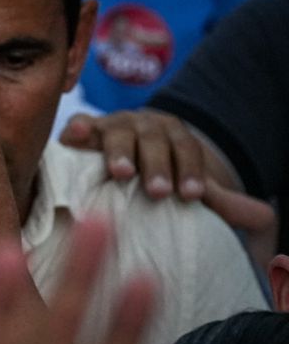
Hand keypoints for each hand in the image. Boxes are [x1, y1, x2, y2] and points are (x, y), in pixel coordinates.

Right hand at [59, 110, 277, 267]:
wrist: (114, 160)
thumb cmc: (153, 179)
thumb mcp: (185, 186)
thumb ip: (221, 202)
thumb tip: (268, 216)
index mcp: (174, 136)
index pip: (187, 148)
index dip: (190, 169)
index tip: (190, 195)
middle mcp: (144, 127)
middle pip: (154, 139)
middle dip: (157, 164)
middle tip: (158, 191)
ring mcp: (111, 126)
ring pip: (119, 133)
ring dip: (121, 151)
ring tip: (122, 173)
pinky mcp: (82, 132)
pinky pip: (79, 126)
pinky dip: (78, 129)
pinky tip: (76, 137)